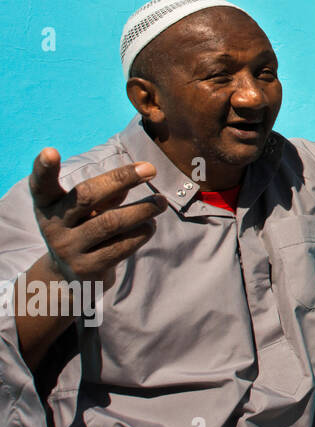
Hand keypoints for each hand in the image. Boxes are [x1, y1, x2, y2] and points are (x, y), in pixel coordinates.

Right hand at [28, 148, 165, 288]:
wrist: (73, 276)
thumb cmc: (84, 227)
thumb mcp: (86, 209)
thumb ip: (105, 191)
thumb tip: (137, 173)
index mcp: (48, 205)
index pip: (41, 185)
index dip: (43, 168)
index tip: (50, 150)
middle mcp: (52, 226)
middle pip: (87, 196)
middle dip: (122, 179)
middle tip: (151, 169)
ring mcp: (68, 249)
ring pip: (112, 222)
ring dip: (143, 209)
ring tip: (160, 202)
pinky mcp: (87, 269)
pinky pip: (123, 245)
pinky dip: (142, 231)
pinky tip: (150, 225)